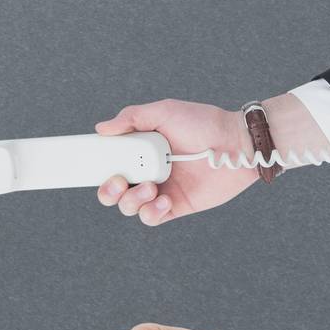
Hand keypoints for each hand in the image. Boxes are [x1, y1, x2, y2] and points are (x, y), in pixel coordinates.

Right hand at [93, 100, 255, 226]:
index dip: (96, 169)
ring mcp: (160, 190)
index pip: (109, 164)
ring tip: (151, 187)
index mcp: (139, 151)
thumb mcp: (164, 112)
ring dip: (131, 200)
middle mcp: (146, 172)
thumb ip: (131, 117)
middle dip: (107, 191)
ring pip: (129, 207)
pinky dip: (151, 212)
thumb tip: (101, 128)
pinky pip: (152, 218)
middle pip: (112, 192)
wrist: (237, 144)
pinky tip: (163, 199)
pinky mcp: (176, 206)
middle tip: (119, 180)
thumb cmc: (204, 123)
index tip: (92, 167)